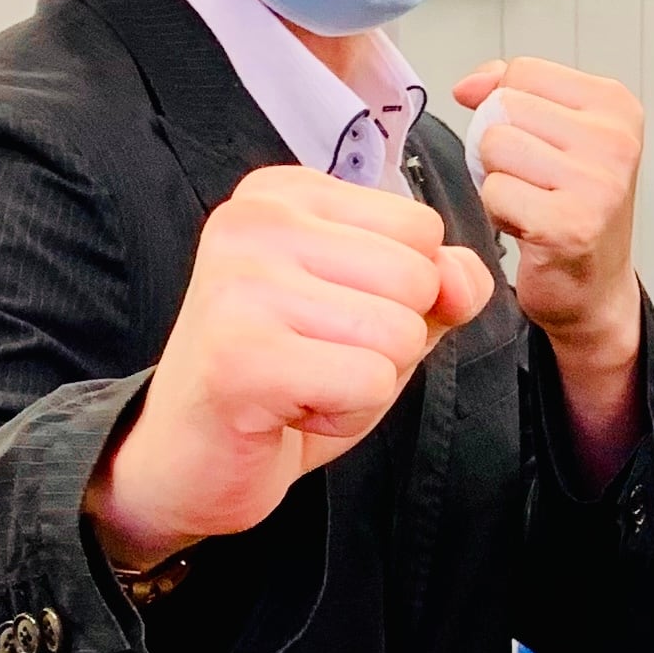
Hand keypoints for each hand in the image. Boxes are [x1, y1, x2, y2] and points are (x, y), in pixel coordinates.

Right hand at [84, 165, 493, 570]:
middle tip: (314, 357)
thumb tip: (464, 278)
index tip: (329, 316)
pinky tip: (289, 410)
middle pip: (416, 277)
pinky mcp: (242, 355)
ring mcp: (241, 284)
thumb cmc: (285, 376)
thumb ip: (440, 282)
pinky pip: (370, 383)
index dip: (401, 292)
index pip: (421, 227)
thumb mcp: (379, 312)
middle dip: (388, 339)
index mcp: (286, 193)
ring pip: (399, 332)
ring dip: (366, 380)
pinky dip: (346, 414)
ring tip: (302, 382)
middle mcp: (255, 221)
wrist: (189, 459)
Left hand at [452, 58, 643, 358]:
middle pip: (504, 107)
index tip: (538, 144)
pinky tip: (529, 228)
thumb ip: (510, 91)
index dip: (507, 107)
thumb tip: (468, 86)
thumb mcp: (555, 131)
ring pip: (494, 146)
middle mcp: (615, 140)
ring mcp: (597, 183)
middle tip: (536, 182)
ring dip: (498, 180)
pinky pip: (495, 192)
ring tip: (531, 202)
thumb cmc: (572, 206)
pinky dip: (499, 212)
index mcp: (616, 106)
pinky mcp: (570, 225)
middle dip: (503, 147)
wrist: (594, 285)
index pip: (523, 71)